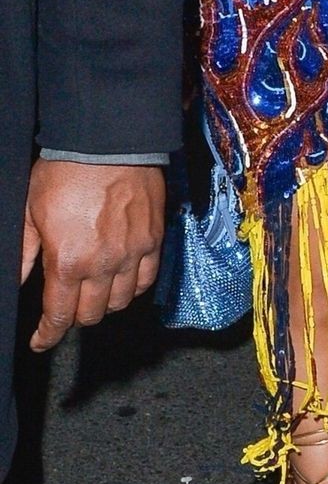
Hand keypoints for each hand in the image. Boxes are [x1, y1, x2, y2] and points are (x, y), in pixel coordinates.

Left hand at [21, 160, 164, 351]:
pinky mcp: (153, 240)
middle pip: (91, 315)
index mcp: (68, 261)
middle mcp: (103, 265)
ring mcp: (132, 254)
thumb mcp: (30, 212)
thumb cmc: (65, 172)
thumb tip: (17, 283)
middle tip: (65, 310)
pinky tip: (121, 281)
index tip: (41, 340)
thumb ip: (25, 254)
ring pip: (119, 302)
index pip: (59, 315)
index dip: (47, 335)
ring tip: (92, 295)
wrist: (109, 143)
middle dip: (74, 318)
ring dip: (103, 305)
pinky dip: (132, 288)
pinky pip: (146, 280)